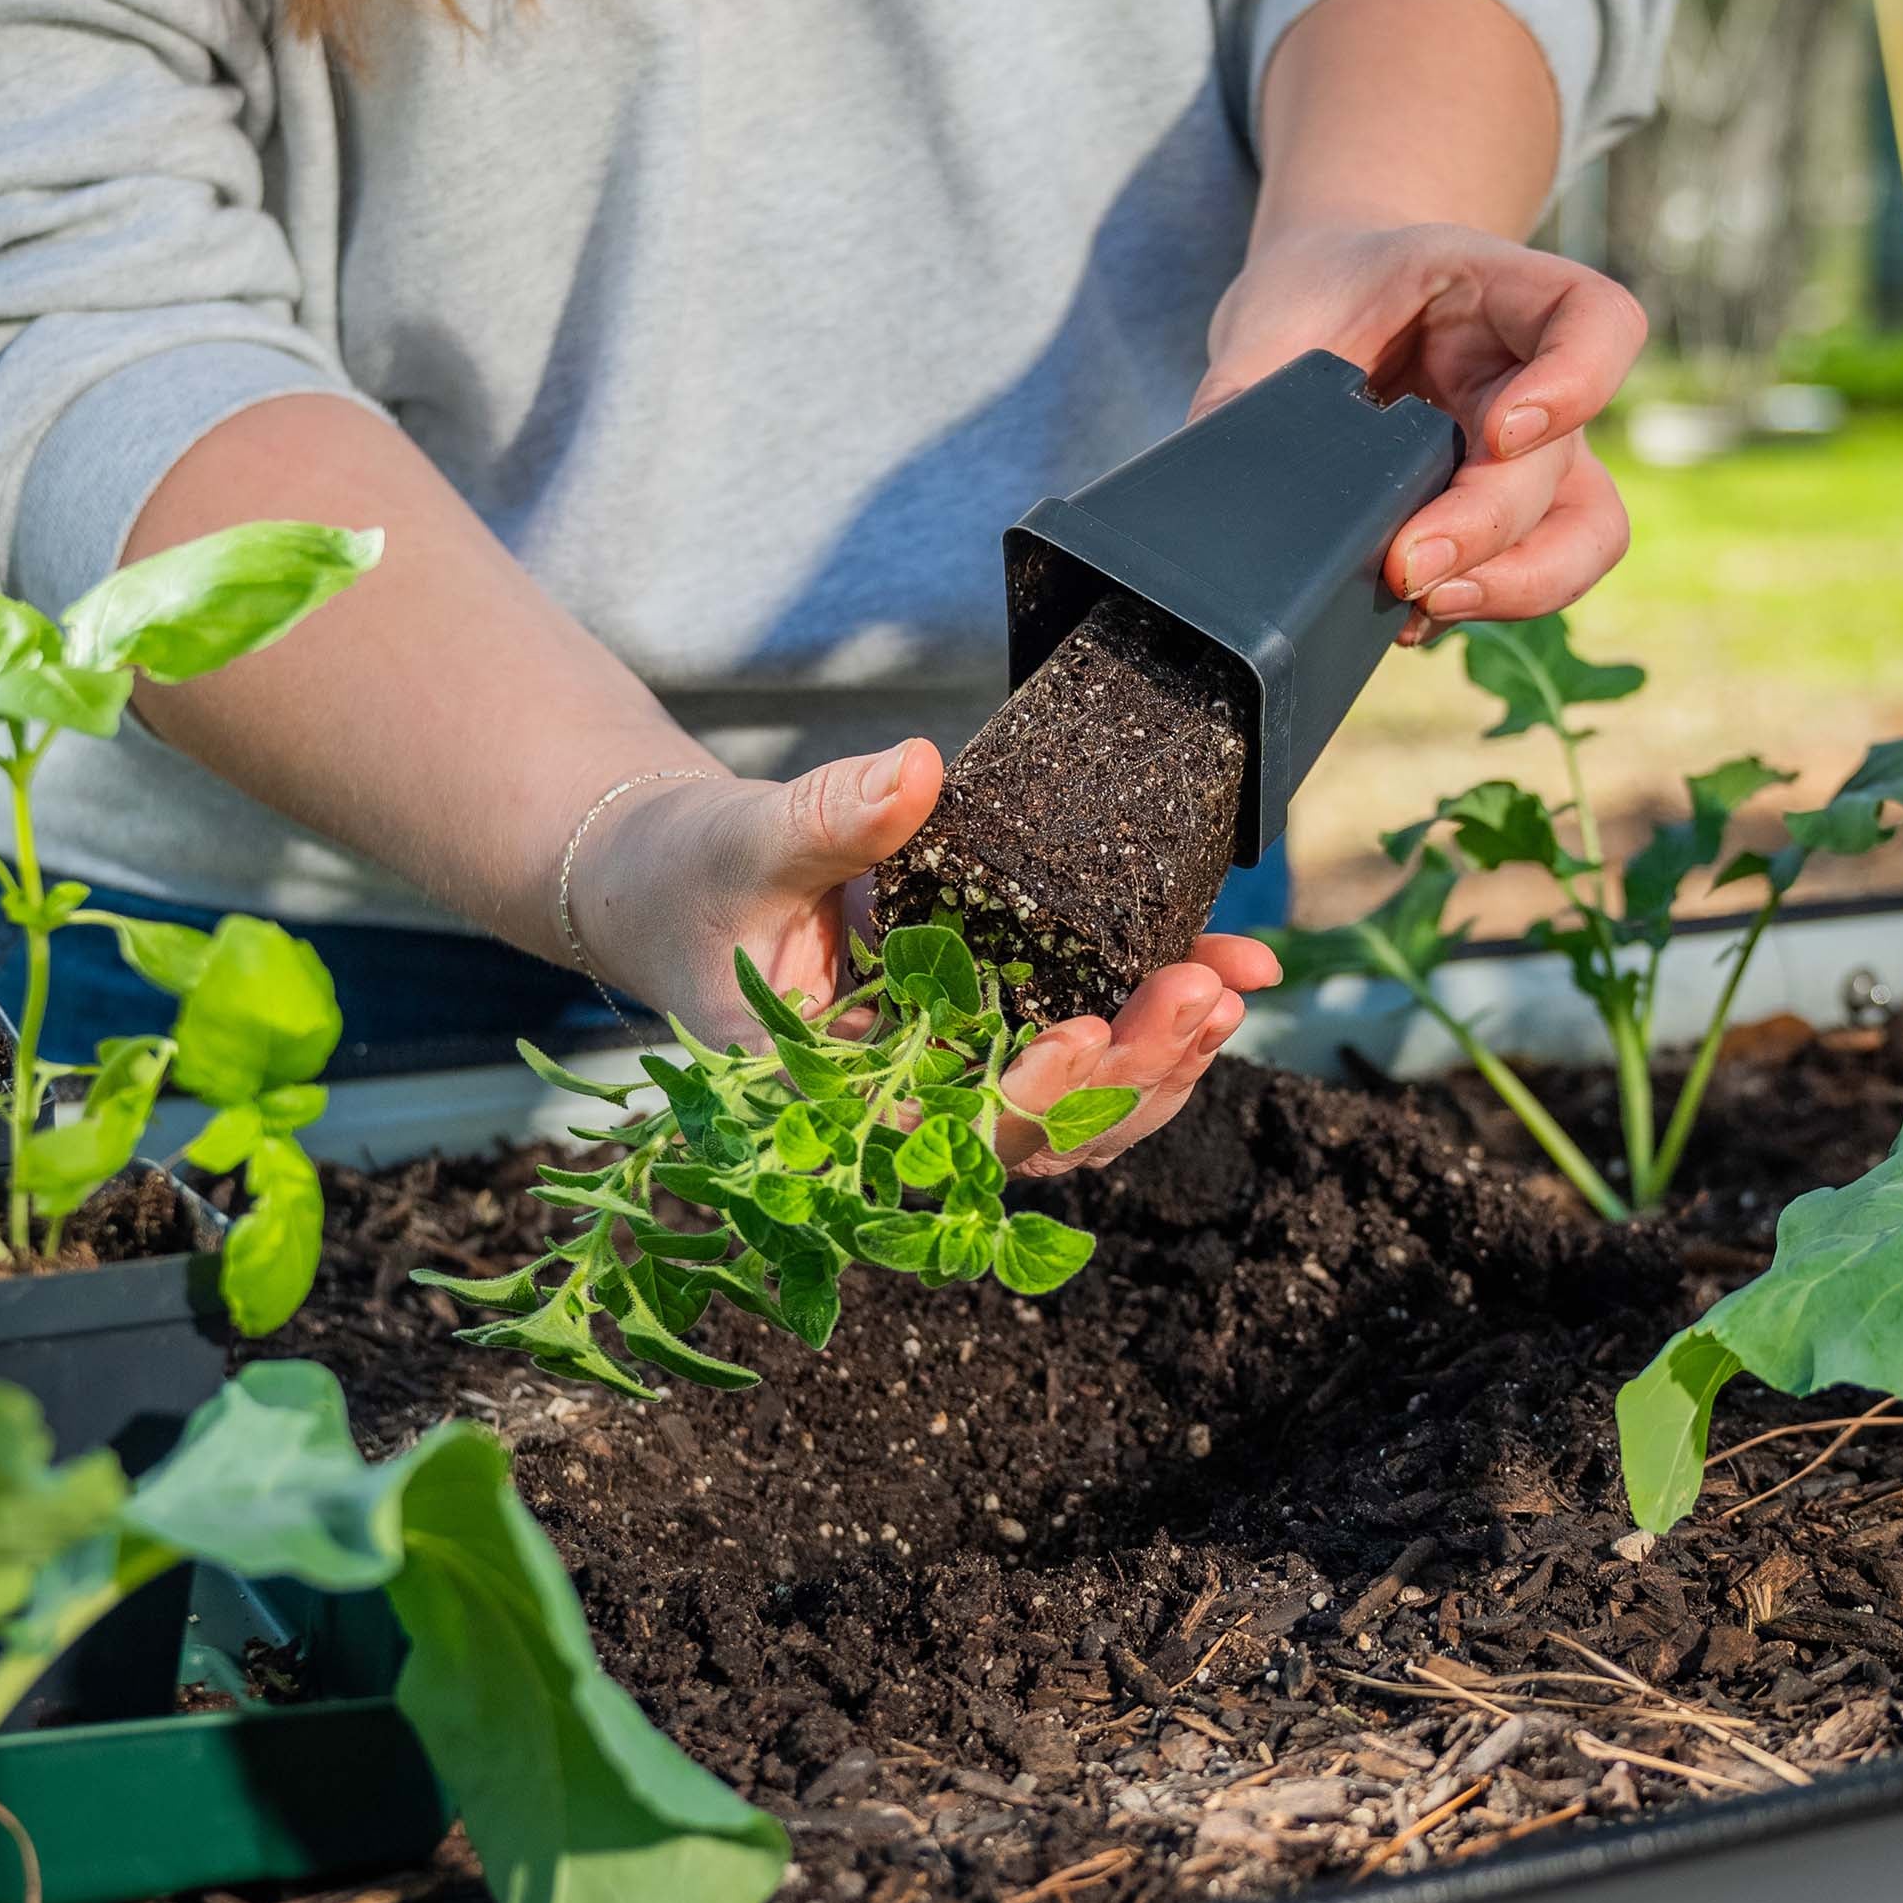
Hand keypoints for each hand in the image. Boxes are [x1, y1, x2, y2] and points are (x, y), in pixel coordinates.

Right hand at [571, 741, 1279, 1172]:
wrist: (674, 885)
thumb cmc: (688, 878)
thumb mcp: (747, 840)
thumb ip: (831, 817)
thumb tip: (919, 767)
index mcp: (833, 1097)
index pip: (944, 1131)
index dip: (1025, 1104)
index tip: (1082, 1035)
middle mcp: (903, 1106)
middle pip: (1037, 1135)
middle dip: (1128, 1073)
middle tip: (1201, 992)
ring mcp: (954, 1073)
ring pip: (1077, 1112)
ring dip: (1159, 1059)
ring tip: (1228, 984)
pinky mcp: (987, 1031)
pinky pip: (1079, 1050)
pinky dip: (1149, 1019)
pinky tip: (1221, 967)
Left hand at [1192, 219, 1647, 643]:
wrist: (1321, 312)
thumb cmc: (1311, 302)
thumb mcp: (1272, 322)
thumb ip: (1243, 395)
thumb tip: (1204, 479)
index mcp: (1497, 295)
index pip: (1596, 320)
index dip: (1575, 381)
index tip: (1497, 434)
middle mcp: (1534, 378)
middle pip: (1558, 460)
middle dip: (1484, 526)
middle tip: (1404, 566)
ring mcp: (1532, 455)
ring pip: (1587, 533)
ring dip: (1516, 586)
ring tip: (1424, 608)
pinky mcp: (1504, 520)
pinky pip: (1536, 574)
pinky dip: (1481, 606)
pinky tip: (1407, 618)